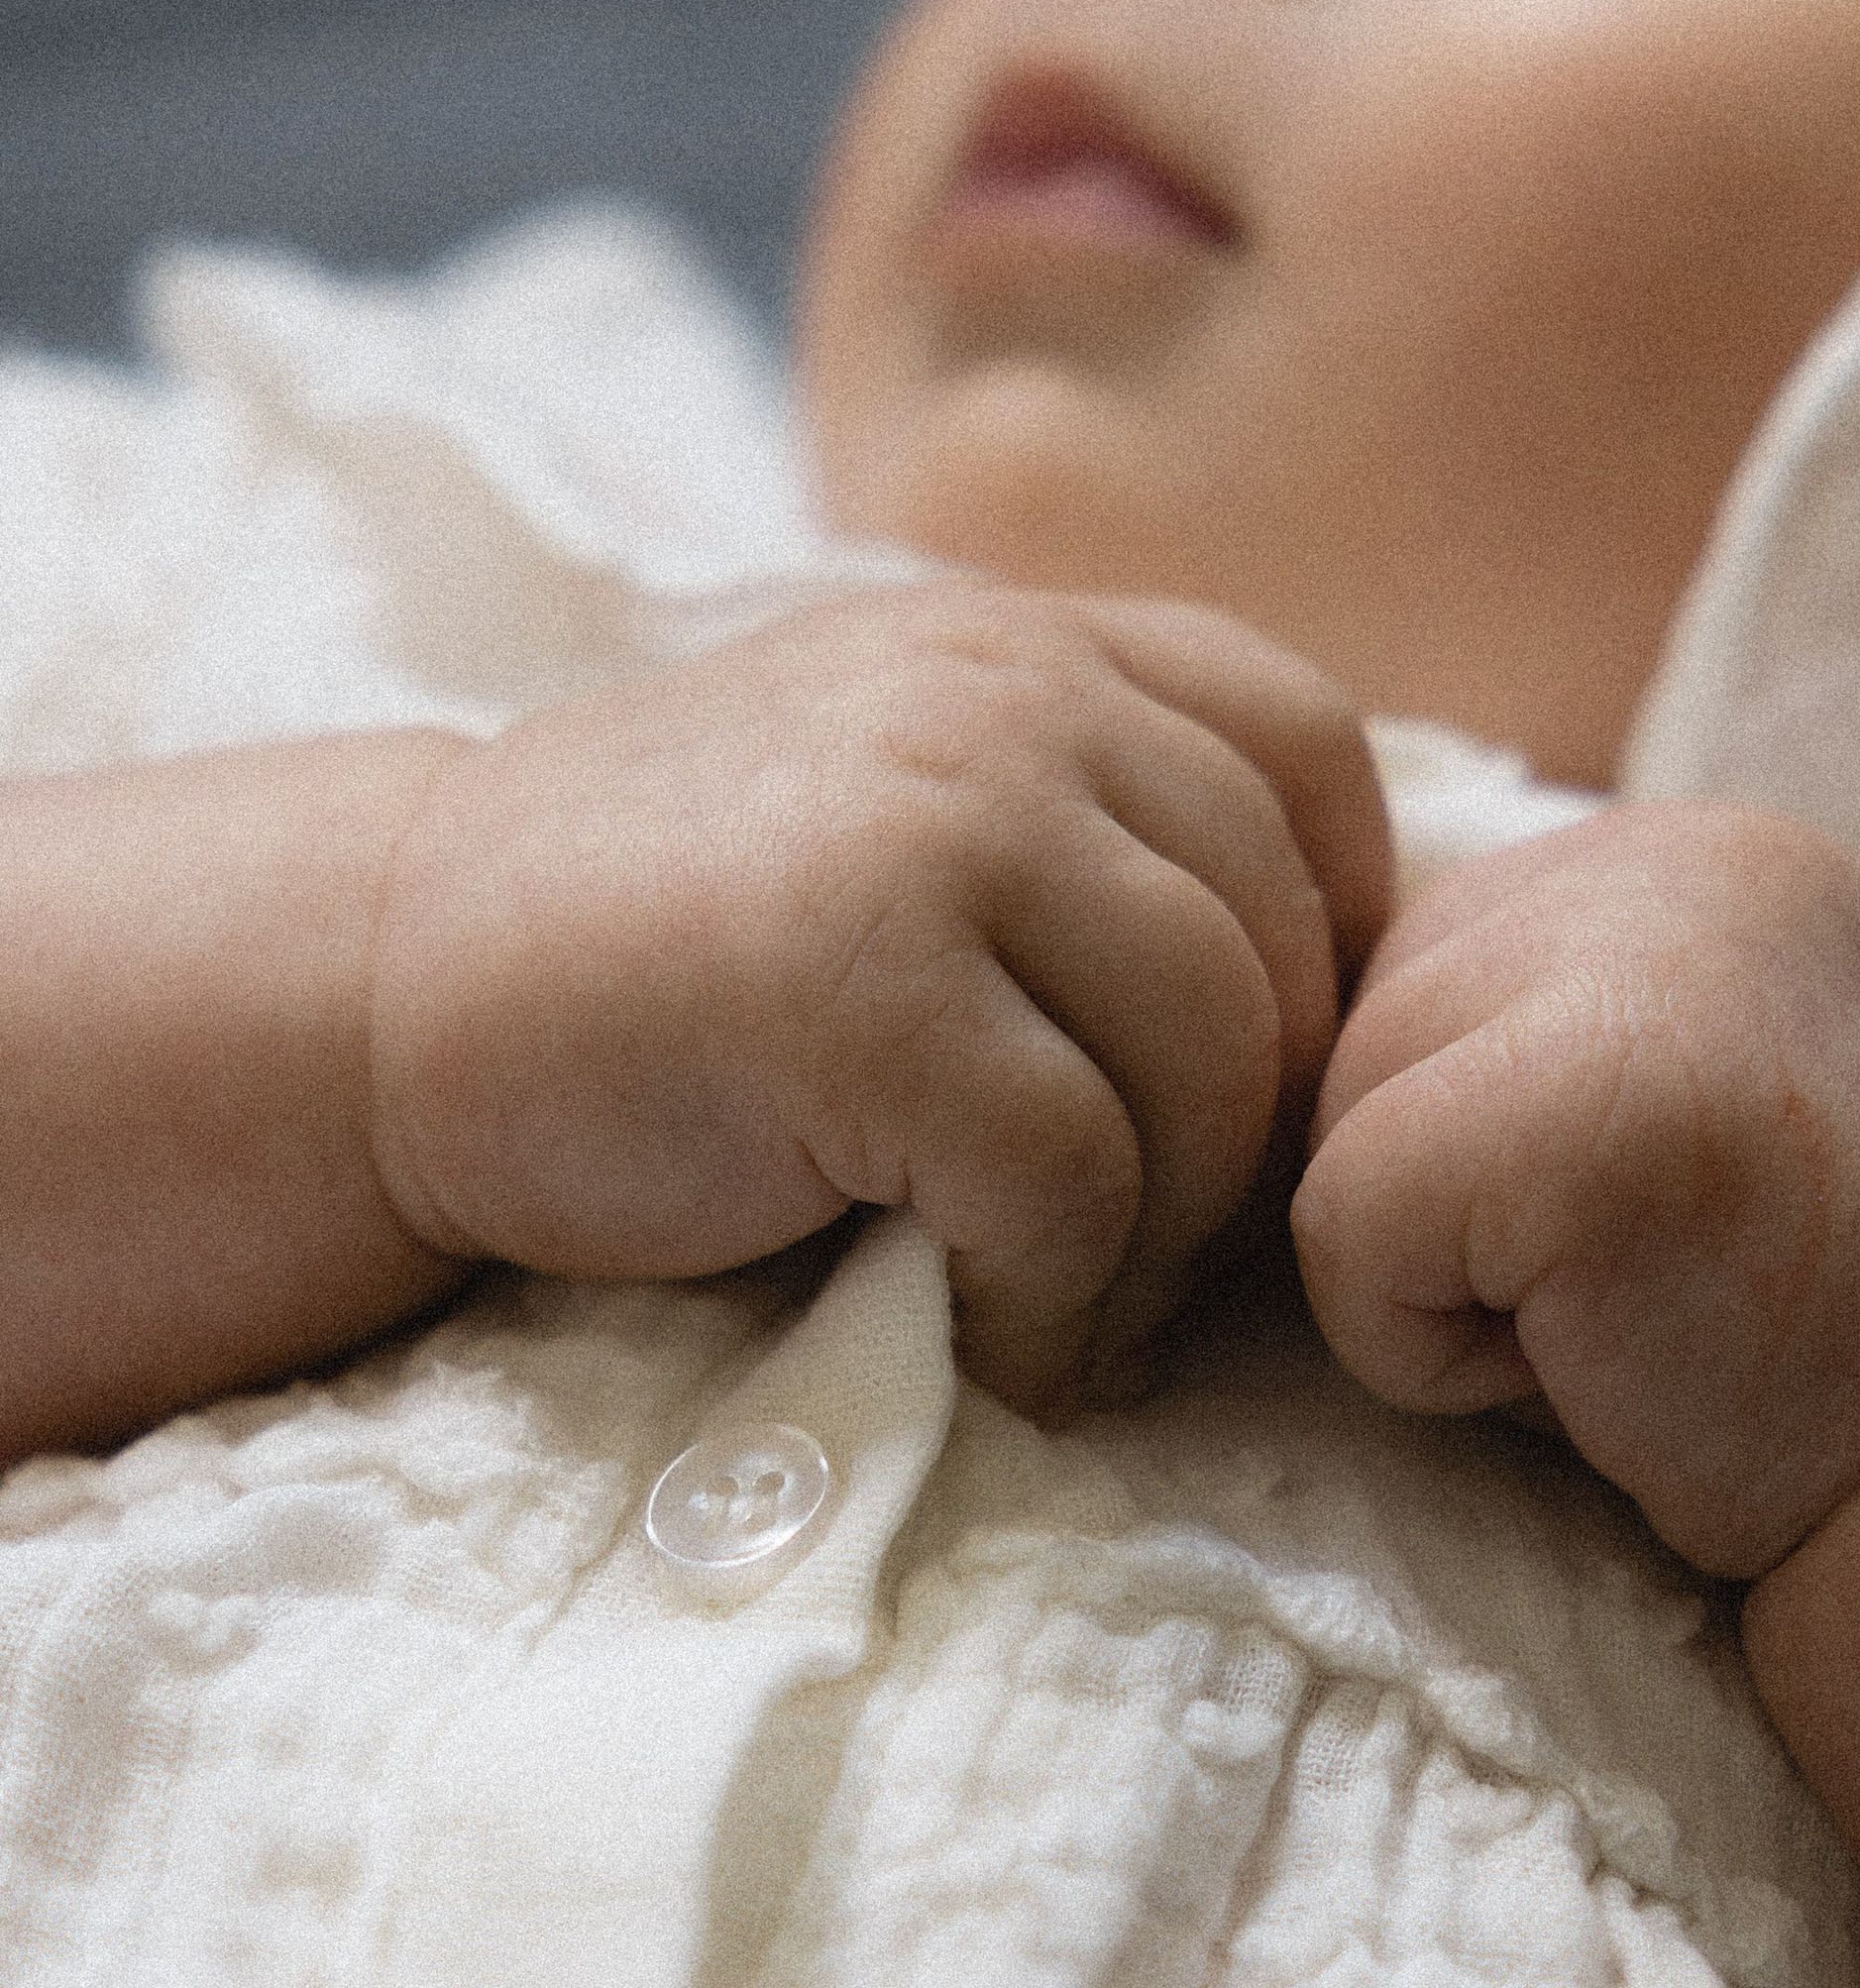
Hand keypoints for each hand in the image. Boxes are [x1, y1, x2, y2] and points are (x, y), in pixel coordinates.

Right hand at [370, 587, 1389, 1411]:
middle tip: (1148, 1257)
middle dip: (1246, 1139)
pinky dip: (1058, 1303)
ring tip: (1071, 1310)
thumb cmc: (675, 948)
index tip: (1242, 1086)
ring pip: (1207, 1066)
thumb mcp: (906, 809)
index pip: (1309, 755)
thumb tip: (1342, 994)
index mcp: (1028, 645)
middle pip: (1277, 945)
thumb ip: (1091, 834)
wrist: (388, 988)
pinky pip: (1075, 1178)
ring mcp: (936, 824)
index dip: (1327, 940)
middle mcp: (1003, 697)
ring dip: (1164, 1241)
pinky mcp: (861, 983)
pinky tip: (989, 1342)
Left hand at [1291, 803, 1859, 1577]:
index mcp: (1694, 853)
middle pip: (1354, 1037)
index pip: (1414, 973)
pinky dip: (1430, 1356)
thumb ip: (1531, 1033)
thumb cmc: (1825, 1362)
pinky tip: (1609, 1368)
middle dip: (1459, 1220)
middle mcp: (1666, 854)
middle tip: (1665, 1302)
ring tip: (1641, 1329)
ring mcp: (1640, 955)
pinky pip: (1346, 1226)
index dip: (1491, 1166)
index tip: (1674, 1245)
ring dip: (1446, 1290)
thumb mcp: (1685, 1116)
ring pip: (1332, 1133)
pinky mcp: (1585, 1093)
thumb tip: (1271, 1054)